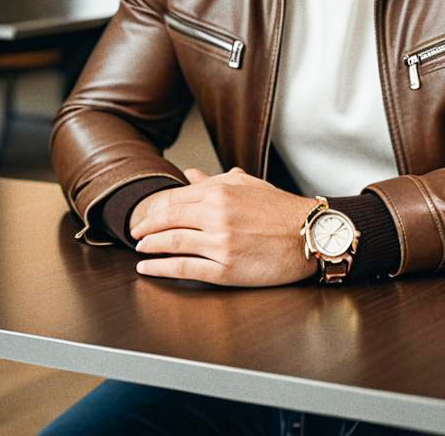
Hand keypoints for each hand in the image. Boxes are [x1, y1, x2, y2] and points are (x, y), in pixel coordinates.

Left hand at [129, 166, 319, 286]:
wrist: (310, 235)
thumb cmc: (281, 210)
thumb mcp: (248, 186)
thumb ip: (216, 181)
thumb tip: (190, 175)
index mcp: (221, 191)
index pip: (175, 198)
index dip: (154, 208)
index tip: (144, 215)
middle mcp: (217, 215)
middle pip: (168, 219)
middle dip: (146, 227)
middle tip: (134, 233)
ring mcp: (220, 243)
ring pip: (173, 243)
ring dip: (150, 246)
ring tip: (140, 248)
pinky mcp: (226, 269)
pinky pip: (185, 268)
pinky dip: (161, 268)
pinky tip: (148, 268)